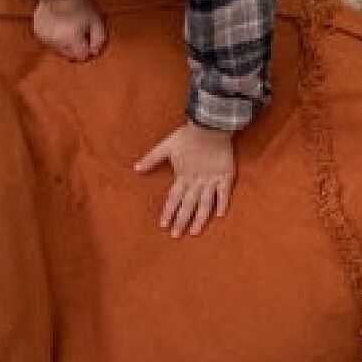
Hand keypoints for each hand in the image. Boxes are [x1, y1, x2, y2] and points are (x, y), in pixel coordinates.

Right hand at [33, 0, 106, 61]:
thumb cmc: (80, 4)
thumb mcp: (96, 20)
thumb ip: (100, 39)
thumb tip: (94, 52)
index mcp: (71, 39)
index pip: (81, 56)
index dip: (87, 48)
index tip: (88, 37)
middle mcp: (56, 42)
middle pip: (69, 55)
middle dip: (76, 47)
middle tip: (78, 31)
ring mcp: (44, 38)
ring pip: (58, 49)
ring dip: (64, 42)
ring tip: (67, 26)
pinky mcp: (37, 32)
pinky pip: (48, 41)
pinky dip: (54, 36)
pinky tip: (58, 24)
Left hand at [135, 122, 236, 237]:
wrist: (211, 126)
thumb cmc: (188, 136)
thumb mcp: (166, 145)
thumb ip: (152, 158)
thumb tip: (136, 168)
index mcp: (183, 176)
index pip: (173, 198)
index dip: (168, 212)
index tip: (163, 225)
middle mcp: (196, 181)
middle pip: (188, 205)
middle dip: (181, 221)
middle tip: (176, 235)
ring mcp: (212, 180)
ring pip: (205, 203)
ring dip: (199, 218)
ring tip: (194, 232)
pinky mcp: (225, 175)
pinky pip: (224, 193)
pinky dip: (222, 204)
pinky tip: (219, 215)